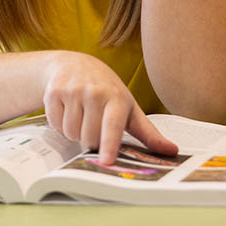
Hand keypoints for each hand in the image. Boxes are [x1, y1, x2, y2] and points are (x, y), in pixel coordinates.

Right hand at [41, 51, 177, 163]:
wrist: (75, 64)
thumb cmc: (106, 90)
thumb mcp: (129, 109)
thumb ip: (148, 133)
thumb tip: (171, 150)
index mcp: (117, 98)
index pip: (113, 126)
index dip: (109, 144)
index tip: (106, 161)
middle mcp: (94, 92)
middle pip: (88, 137)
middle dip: (90, 139)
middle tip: (94, 125)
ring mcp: (73, 90)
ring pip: (70, 132)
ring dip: (74, 131)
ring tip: (80, 116)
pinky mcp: (54, 91)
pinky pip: (55, 123)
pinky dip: (59, 123)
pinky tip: (67, 110)